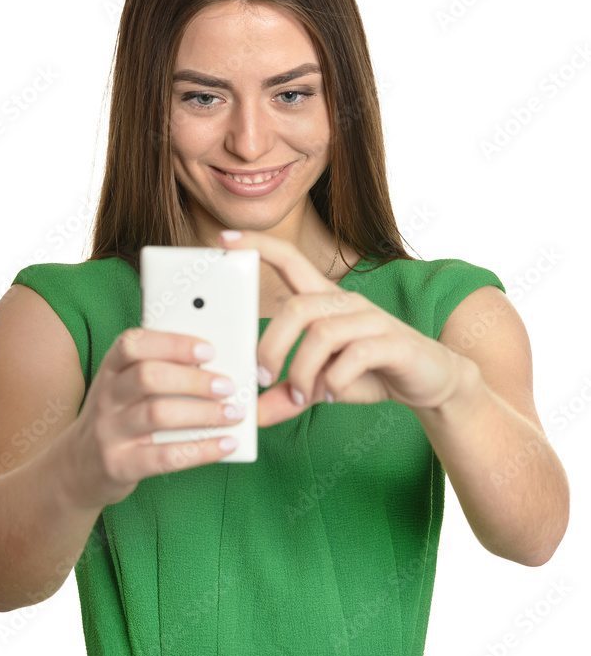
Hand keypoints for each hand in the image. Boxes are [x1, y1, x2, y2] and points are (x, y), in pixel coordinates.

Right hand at [63, 328, 243, 508]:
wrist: (76, 468)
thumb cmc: (117, 418)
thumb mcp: (124, 388)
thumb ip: (159, 371)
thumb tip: (216, 364)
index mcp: (111, 369)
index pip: (133, 344)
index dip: (172, 343)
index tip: (208, 349)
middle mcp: (106, 397)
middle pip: (149, 377)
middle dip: (194, 380)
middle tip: (227, 385)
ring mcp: (109, 432)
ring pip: (158, 415)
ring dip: (203, 413)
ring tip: (233, 414)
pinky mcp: (118, 465)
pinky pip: (165, 457)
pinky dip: (201, 450)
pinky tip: (226, 444)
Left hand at [218, 230, 469, 427]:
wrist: (431, 380)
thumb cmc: (372, 372)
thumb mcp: (322, 385)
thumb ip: (288, 395)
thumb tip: (252, 416)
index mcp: (325, 301)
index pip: (289, 261)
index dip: (259, 246)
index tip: (224, 240)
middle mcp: (346, 303)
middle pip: (297, 307)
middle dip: (272, 346)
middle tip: (264, 379)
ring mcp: (371, 320)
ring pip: (322, 333)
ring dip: (303, 371)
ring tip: (301, 395)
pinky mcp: (393, 343)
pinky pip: (355, 355)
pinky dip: (335, 380)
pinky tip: (331, 395)